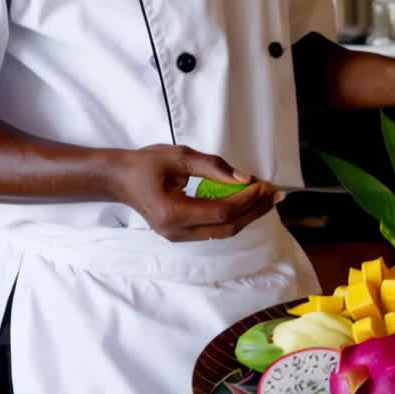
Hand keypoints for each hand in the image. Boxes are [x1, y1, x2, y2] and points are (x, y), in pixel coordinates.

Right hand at [110, 145, 279, 242]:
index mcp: (173, 212)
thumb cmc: (146, 164)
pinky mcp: (182, 234)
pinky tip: (246, 202)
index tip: (262, 184)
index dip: (246, 200)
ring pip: (222, 232)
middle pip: (227, 229)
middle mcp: (176, 231)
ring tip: (266, 198)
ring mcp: (178, 237)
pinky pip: (214, 229)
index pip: (220, 213)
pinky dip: (233, 216)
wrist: (120, 179)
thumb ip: (213, 166)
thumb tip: (244, 178)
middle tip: (274, 193)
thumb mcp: (179, 156)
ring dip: (247, 215)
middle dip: (254, 211)